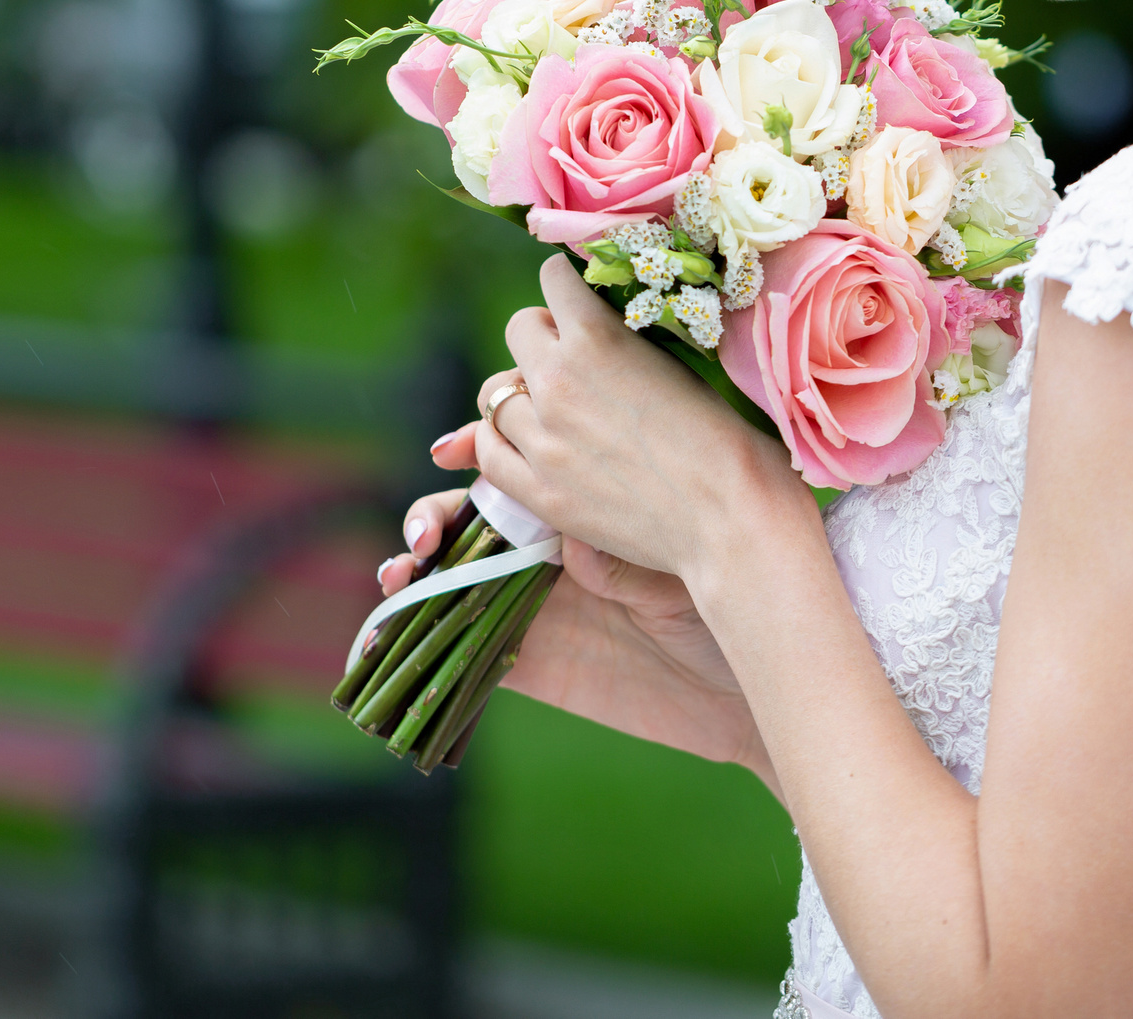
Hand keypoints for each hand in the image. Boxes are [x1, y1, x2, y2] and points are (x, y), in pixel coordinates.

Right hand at [379, 469, 774, 783]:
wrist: (751, 684)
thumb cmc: (733, 604)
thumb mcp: (678, 573)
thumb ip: (621, 561)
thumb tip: (574, 550)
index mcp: (588, 504)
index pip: (517, 462)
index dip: (475, 448)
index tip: (453, 448)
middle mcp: (552, 549)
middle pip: (471, 517)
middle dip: (434, 514)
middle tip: (428, 533)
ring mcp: (535, 605)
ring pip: (453, 575)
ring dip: (414, 568)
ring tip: (402, 572)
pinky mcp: (528, 663)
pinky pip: (456, 649)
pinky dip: (410, 638)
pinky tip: (381, 636)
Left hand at [471, 254, 811, 579]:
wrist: (728, 513)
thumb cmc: (719, 436)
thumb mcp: (672, 364)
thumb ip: (619, 344)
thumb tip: (586, 330)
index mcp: (596, 338)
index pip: (552, 280)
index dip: (567, 287)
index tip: (577, 300)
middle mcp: (557, 381)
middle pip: (518, 330)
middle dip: (543, 335)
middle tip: (568, 355)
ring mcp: (542, 439)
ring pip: (495, 392)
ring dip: (520, 389)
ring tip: (547, 404)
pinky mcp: (539, 491)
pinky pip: (489, 451)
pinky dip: (498, 440)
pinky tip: (521, 440)